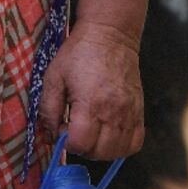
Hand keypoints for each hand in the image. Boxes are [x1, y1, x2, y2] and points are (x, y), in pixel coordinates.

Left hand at [38, 20, 144, 160]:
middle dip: (82, 148)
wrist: (110, 34)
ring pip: (117, 152)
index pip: (80, 144)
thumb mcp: (54, 76)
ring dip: (100, 150)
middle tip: (75, 131)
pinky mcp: (139, 110)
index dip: (66, 141)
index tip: (62, 126)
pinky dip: (121, 147)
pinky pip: (135, 143)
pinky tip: (109, 135)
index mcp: (90, 104)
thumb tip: (49, 133)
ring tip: (91, 133)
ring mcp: (130, 113)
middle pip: (99, 153)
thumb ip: (48, 108)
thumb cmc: (79, 53)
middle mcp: (113, 112)